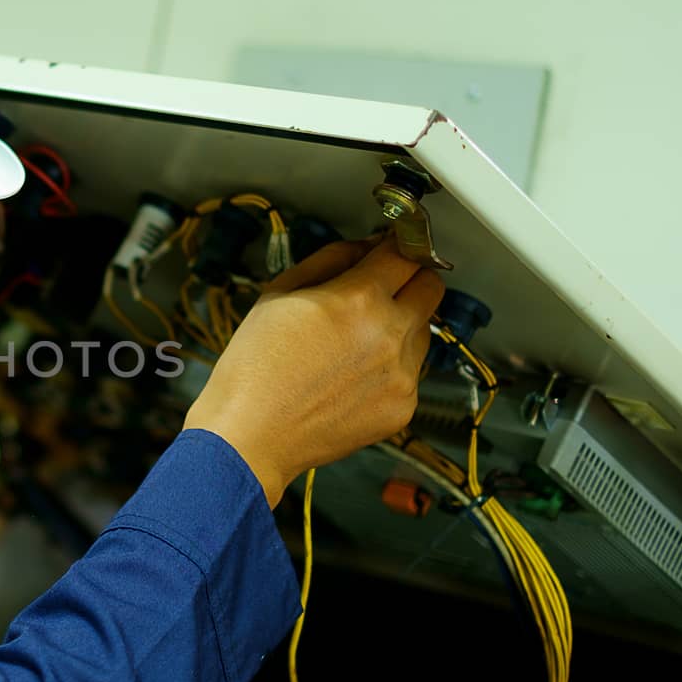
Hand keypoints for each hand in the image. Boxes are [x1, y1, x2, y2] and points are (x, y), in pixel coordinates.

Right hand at [184, 237, 444, 506]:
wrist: (249, 436)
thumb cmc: (253, 367)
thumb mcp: (277, 294)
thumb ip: (330, 260)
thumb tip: (366, 246)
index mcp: (358, 299)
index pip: (407, 252)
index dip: (397, 245)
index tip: (389, 249)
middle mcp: (390, 335)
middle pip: (432, 287)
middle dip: (410, 280)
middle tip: (381, 290)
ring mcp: (402, 375)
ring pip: (424, 330)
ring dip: (401, 325)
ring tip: (355, 343)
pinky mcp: (404, 407)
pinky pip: (411, 372)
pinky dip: (390, 367)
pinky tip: (351, 377)